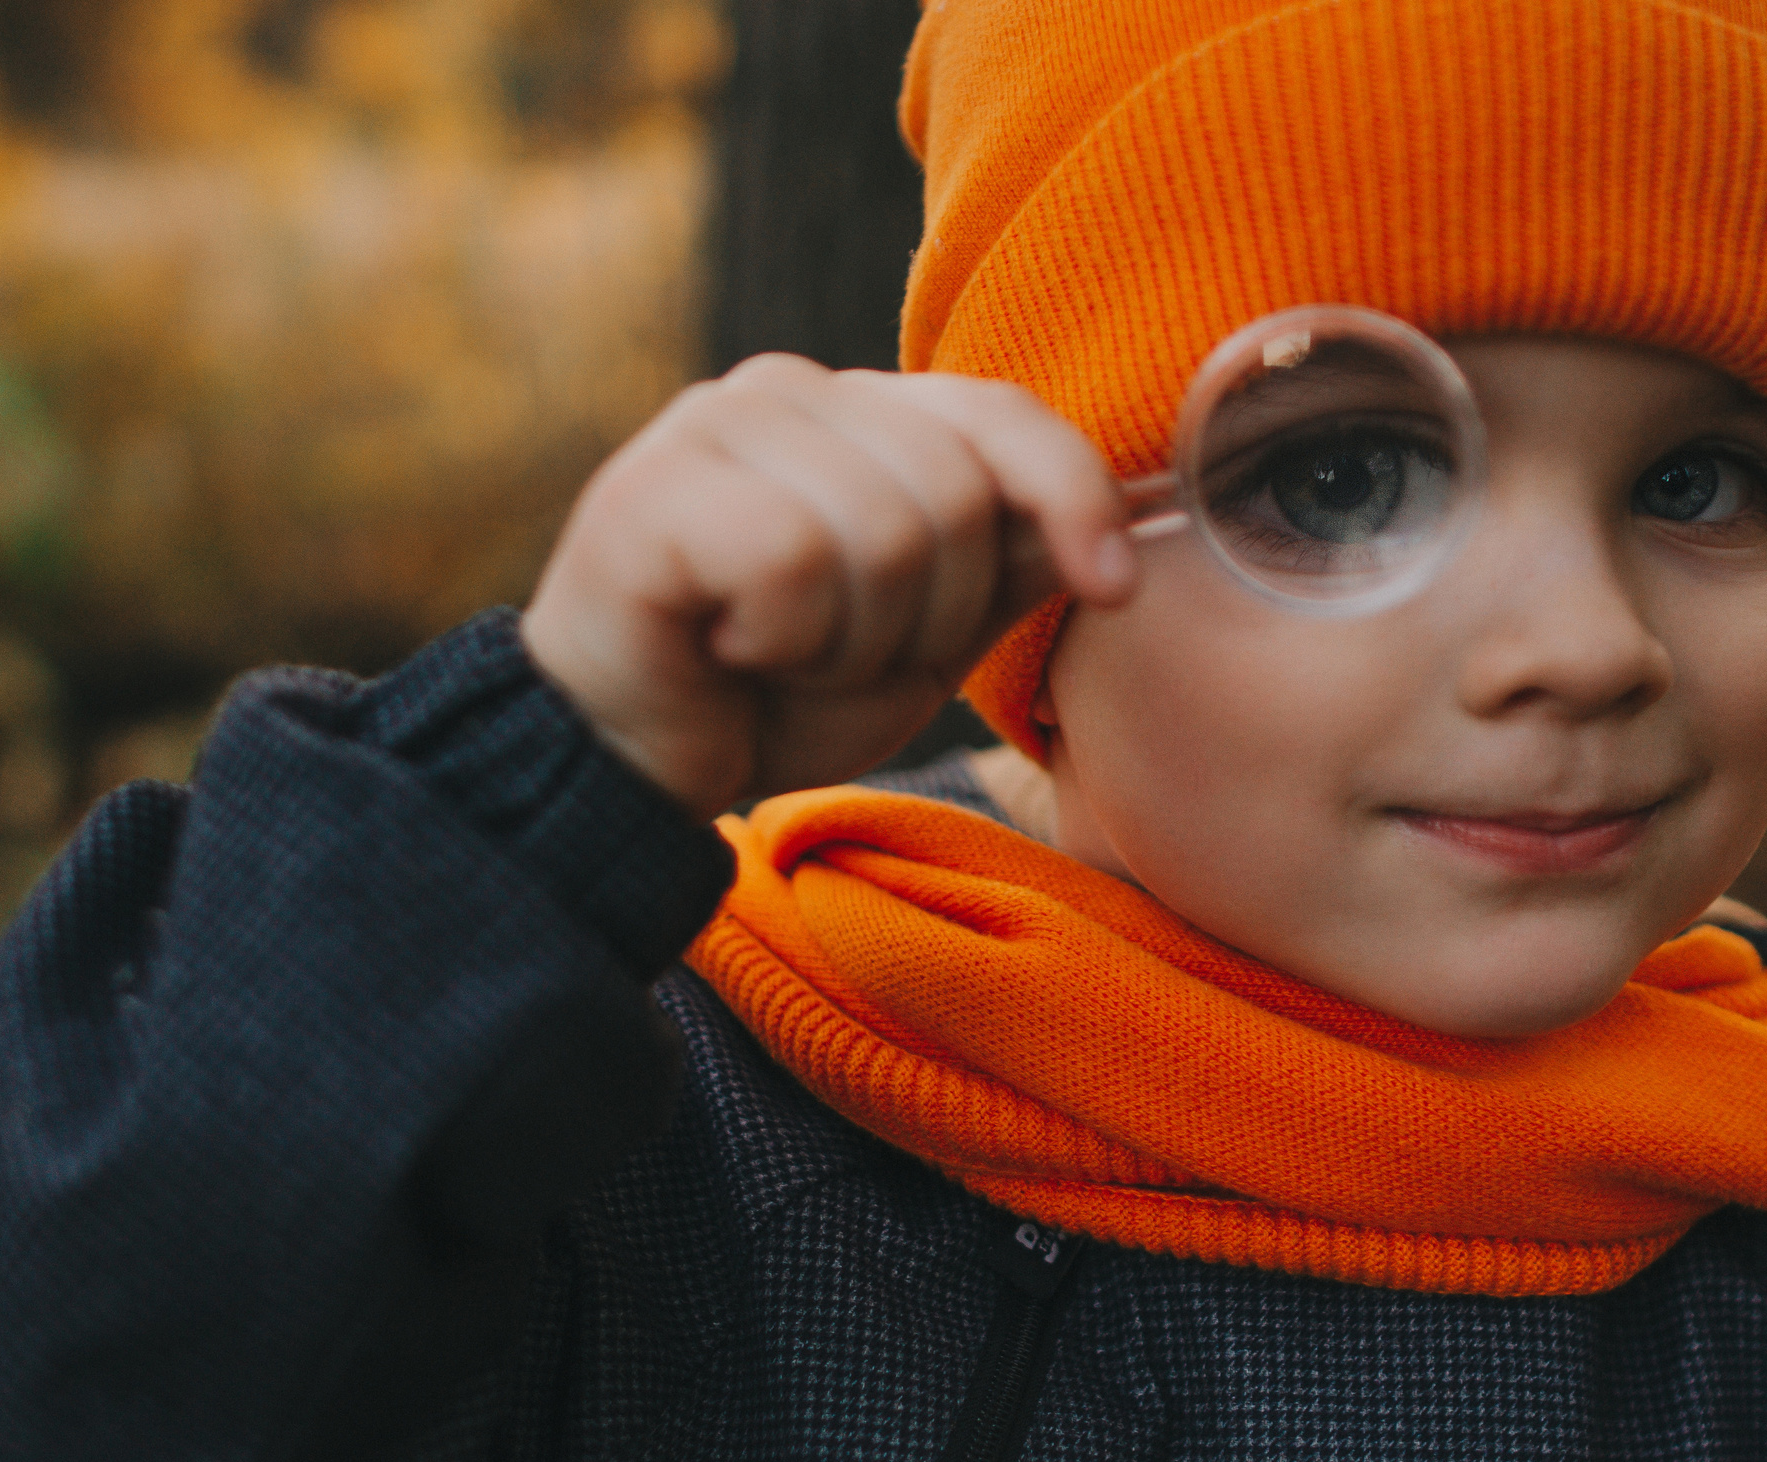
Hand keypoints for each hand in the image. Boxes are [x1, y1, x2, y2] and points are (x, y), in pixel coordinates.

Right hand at [521, 354, 1136, 818]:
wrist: (636, 764)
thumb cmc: (781, 692)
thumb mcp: (930, 631)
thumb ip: (1011, 560)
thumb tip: (1130, 516)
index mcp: (861, 413)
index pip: (1001, 414)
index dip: (1074, 495)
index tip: (1114, 588)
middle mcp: (787, 392)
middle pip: (952, 492)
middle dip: (925, 616)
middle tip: (840, 653)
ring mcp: (711, 427)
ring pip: (881, 530)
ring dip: (850, 641)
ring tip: (782, 654)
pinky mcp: (649, 491)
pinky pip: (793, 558)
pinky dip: (782, 638)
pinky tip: (729, 646)